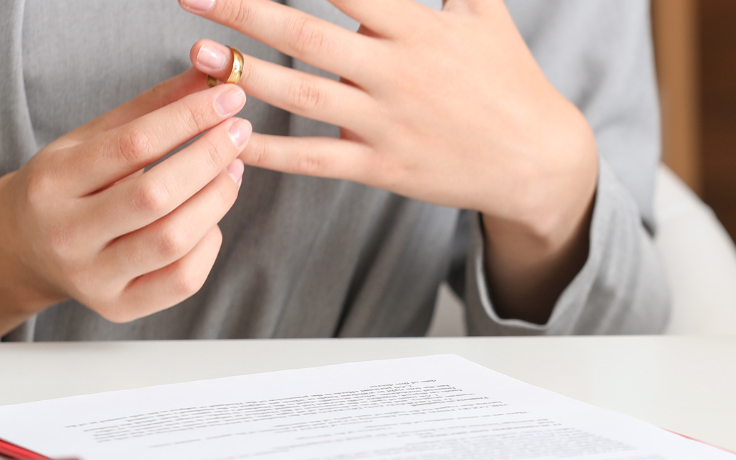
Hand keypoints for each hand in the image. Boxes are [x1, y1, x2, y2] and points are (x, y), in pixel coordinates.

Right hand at [0, 71, 248, 340]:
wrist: (22, 248)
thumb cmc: (67, 185)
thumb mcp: (92, 138)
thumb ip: (151, 107)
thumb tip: (212, 75)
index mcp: (52, 181)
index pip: (132, 145)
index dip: (189, 118)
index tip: (229, 96)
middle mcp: (65, 234)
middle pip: (155, 195)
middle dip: (210, 157)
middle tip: (240, 132)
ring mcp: (91, 278)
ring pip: (173, 240)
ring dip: (218, 198)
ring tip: (234, 168)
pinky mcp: (118, 307)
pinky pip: (183, 279)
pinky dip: (209, 243)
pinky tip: (210, 217)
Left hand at [181, 0, 597, 321]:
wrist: (537, 159)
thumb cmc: (507, 77)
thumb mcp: (484, 10)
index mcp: (419, 28)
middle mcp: (399, 72)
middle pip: (306, 34)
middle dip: (243, 9)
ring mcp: (387, 123)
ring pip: (302, 96)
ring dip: (244, 74)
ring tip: (197, 54)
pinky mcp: (382, 167)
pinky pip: (315, 160)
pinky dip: (271, 151)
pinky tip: (230, 137)